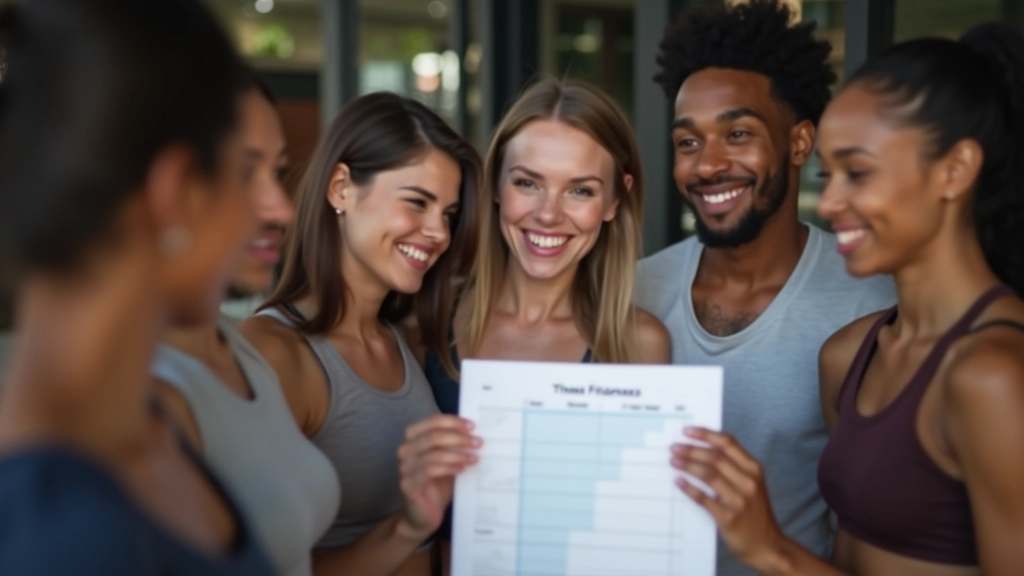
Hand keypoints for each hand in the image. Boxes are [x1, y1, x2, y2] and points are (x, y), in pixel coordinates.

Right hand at [396, 414, 480, 538]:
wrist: (423, 516)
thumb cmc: (437, 485)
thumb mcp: (447, 461)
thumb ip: (454, 446)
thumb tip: (476, 433)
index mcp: (413, 438)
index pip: (432, 421)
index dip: (453, 421)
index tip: (473, 426)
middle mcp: (405, 450)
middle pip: (433, 436)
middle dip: (459, 438)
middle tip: (478, 443)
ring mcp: (404, 467)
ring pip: (433, 453)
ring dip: (457, 455)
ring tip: (474, 459)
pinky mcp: (407, 484)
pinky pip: (429, 471)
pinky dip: (448, 468)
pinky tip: (461, 470)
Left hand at [670, 427, 784, 567]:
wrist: (767, 546)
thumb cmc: (755, 513)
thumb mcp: (752, 484)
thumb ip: (734, 466)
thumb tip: (703, 448)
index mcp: (754, 469)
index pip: (728, 443)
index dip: (705, 434)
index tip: (687, 431)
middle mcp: (748, 482)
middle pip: (715, 457)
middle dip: (691, 449)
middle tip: (674, 447)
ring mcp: (739, 500)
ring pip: (708, 474)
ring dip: (688, 465)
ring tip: (673, 460)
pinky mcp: (728, 517)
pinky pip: (704, 499)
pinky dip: (689, 488)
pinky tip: (679, 481)